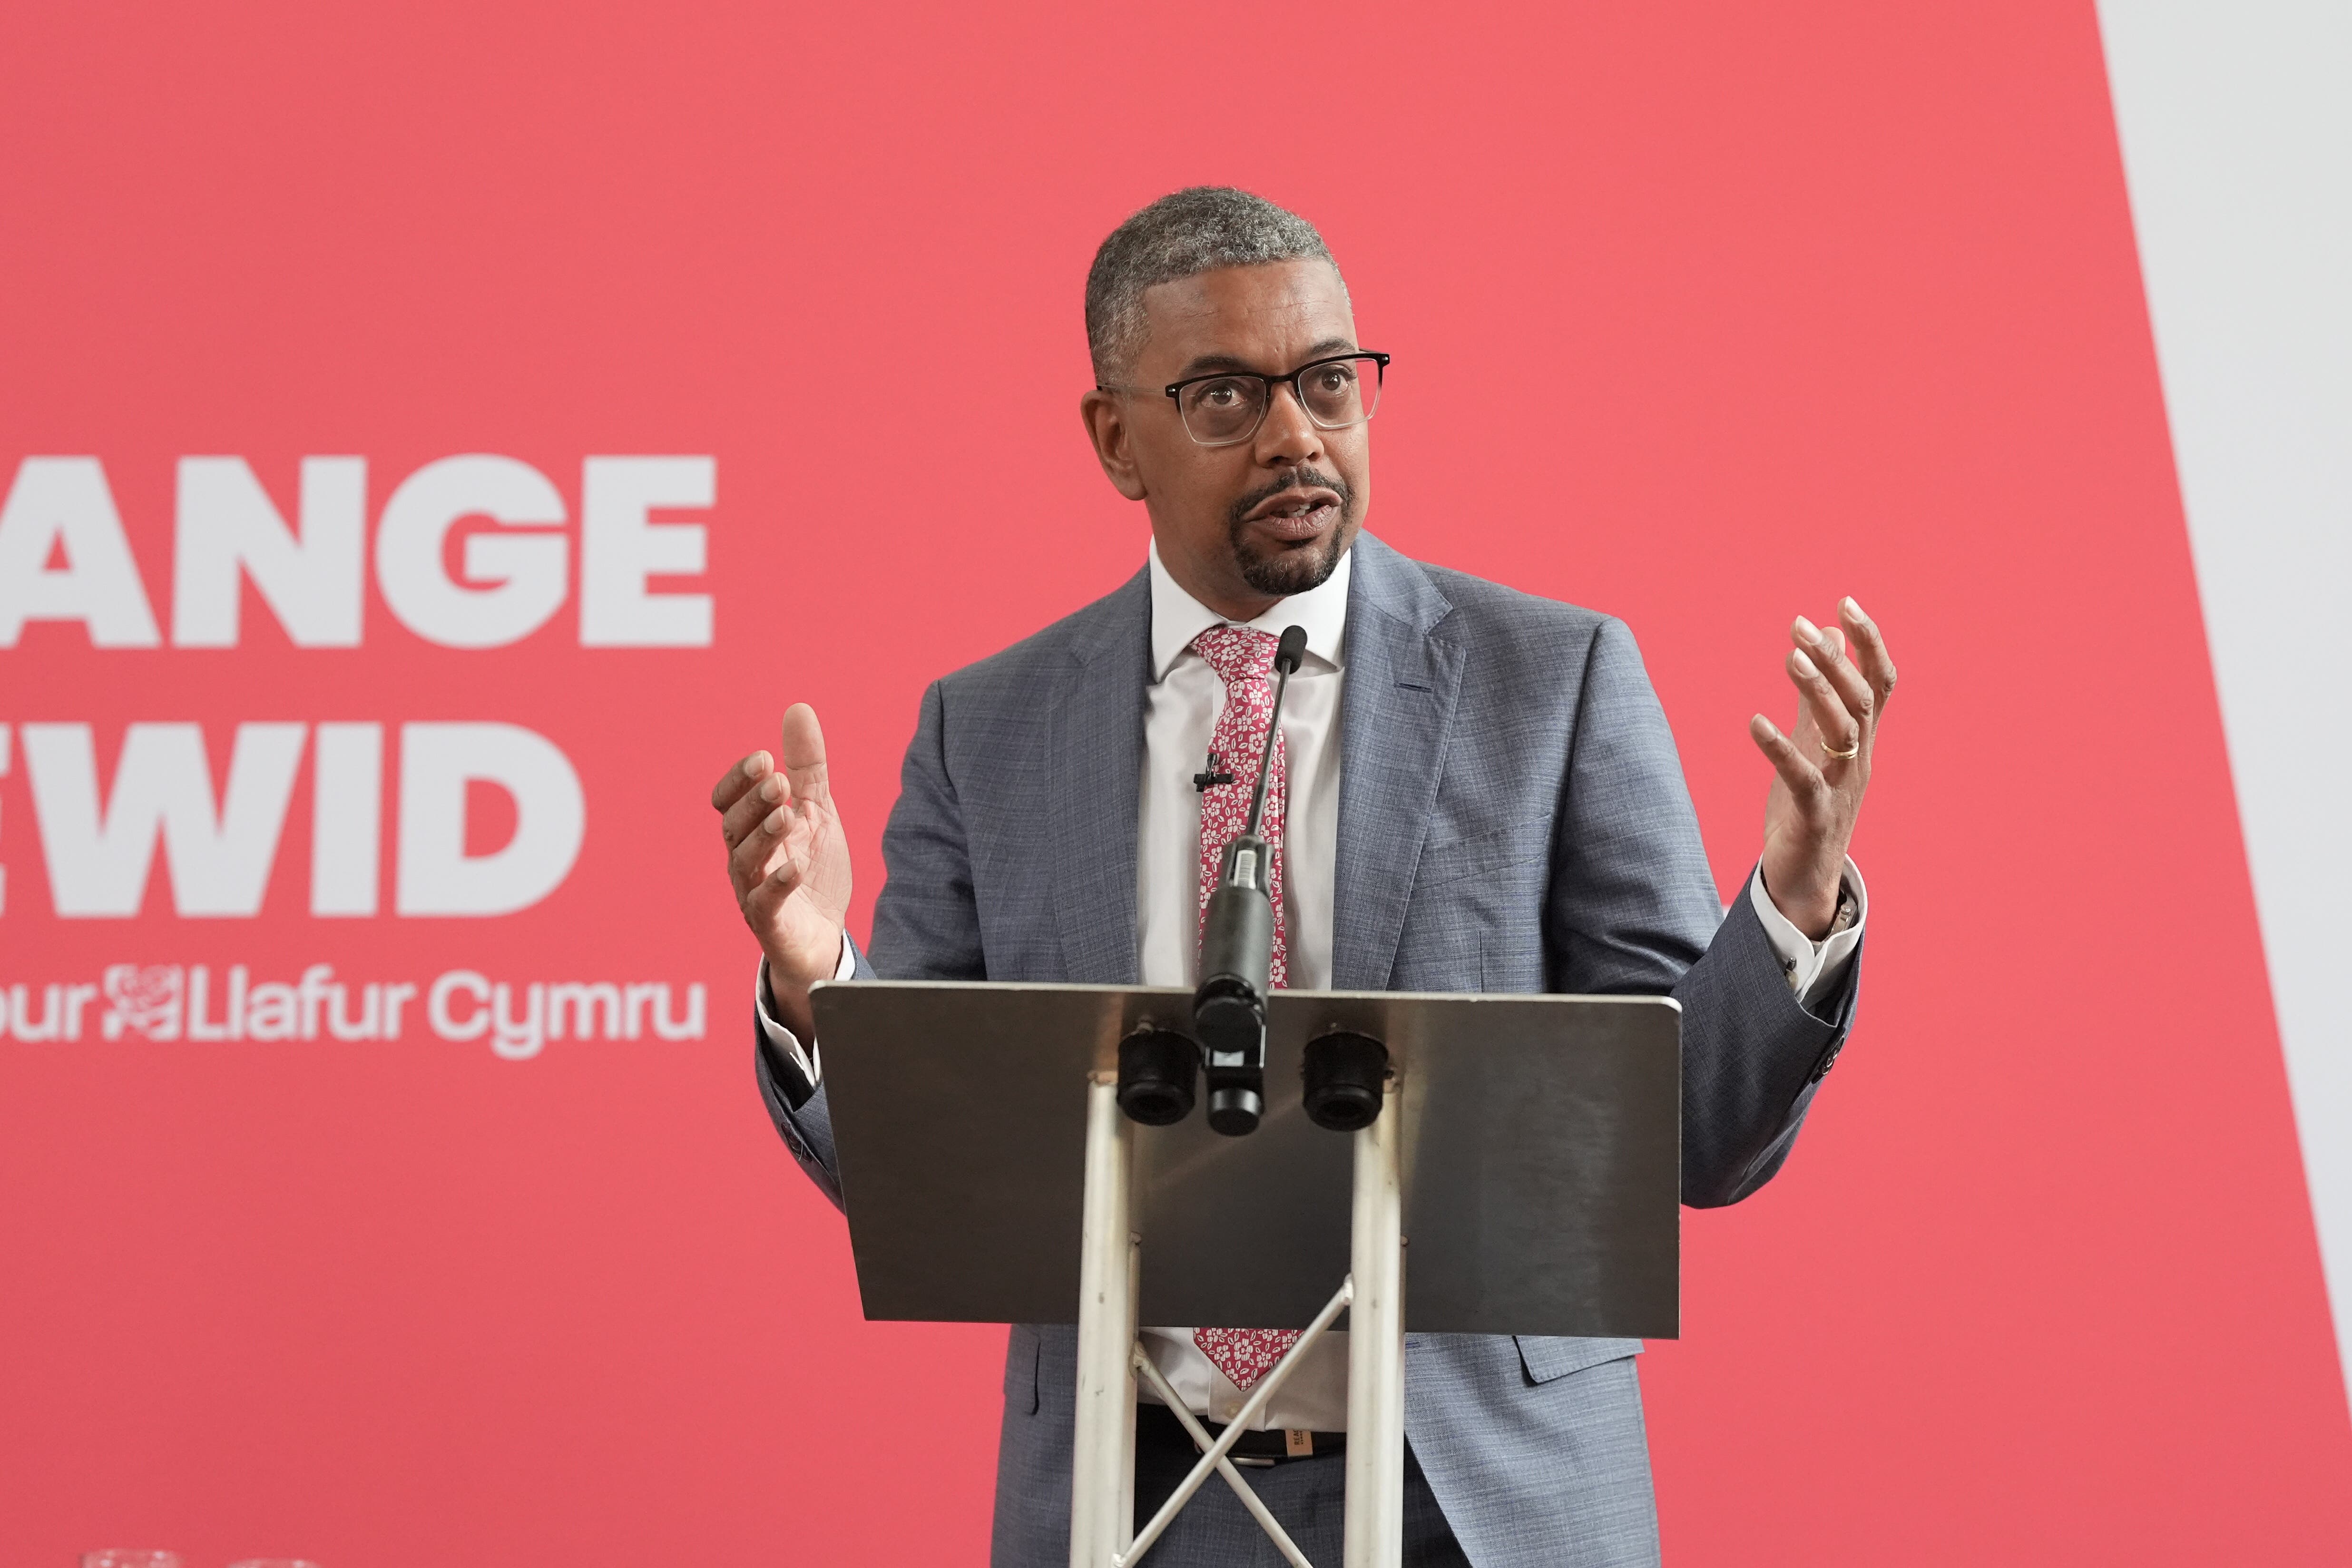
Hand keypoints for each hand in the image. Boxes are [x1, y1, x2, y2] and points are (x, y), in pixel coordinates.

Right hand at [711, 703, 853, 1039]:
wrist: (825, 938)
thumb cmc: (813, 871)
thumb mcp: (816, 811)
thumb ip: (808, 766)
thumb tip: (798, 709)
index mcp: (751, 831)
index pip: (729, 800)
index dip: (740, 779)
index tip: (764, 758)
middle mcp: (745, 860)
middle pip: (734, 826)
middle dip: (753, 802)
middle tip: (777, 780)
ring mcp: (754, 893)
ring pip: (744, 862)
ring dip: (763, 836)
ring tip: (785, 815)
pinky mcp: (771, 924)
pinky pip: (765, 904)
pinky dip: (778, 884)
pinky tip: (796, 866)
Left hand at [1748, 597, 1896, 938]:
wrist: (1805, 875)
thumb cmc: (1810, 804)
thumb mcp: (1815, 742)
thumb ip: (1817, 695)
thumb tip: (1823, 638)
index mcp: (1862, 740)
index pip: (1880, 682)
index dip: (1869, 642)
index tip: (1844, 602)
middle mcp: (1860, 760)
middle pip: (1861, 701)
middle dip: (1835, 661)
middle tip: (1800, 627)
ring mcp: (1841, 788)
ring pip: (1842, 733)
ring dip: (1817, 691)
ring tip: (1788, 658)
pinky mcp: (1815, 815)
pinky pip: (1803, 777)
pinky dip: (1780, 748)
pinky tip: (1755, 723)